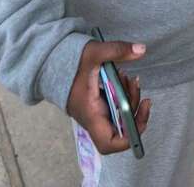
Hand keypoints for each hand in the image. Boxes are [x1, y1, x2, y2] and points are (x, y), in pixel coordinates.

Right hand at [66, 39, 150, 153]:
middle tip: (137, 88)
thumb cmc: (69, 62)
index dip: (128, 137)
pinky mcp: (98, 105)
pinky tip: (123, 79)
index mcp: (91, 113)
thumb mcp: (93, 53)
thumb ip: (117, 50)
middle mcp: (94, 118)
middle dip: (135, 110)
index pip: (108, 143)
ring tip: (130, 79)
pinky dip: (124, 95)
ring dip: (131, 99)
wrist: (52, 64)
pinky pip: (116, 107)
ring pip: (121, 116)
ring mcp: (96, 112)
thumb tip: (142, 49)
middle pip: (121, 130)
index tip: (141, 113)